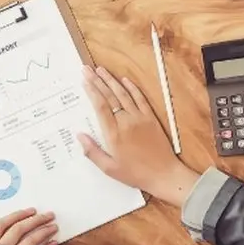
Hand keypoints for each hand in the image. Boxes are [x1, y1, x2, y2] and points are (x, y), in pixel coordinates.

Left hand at [0, 208, 58, 244]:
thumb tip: (51, 244)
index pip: (32, 240)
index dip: (44, 232)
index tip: (53, 227)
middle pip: (19, 229)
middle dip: (36, 220)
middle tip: (48, 216)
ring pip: (2, 225)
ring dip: (17, 216)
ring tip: (30, 212)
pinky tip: (5, 219)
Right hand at [78, 66, 199, 207]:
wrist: (164, 175)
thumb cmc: (136, 174)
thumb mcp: (109, 168)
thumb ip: (92, 152)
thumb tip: (80, 136)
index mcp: (114, 133)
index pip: (100, 106)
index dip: (92, 91)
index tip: (84, 81)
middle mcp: (126, 121)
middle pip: (109, 96)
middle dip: (97, 81)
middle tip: (87, 69)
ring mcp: (140, 118)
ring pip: (123, 94)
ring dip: (111, 80)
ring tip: (101, 70)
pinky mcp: (151, 118)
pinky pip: (140, 99)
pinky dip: (132, 88)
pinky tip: (124, 80)